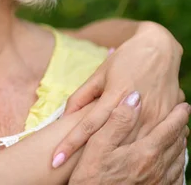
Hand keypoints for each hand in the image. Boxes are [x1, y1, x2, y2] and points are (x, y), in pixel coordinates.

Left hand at [52, 21, 182, 167]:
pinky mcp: (166, 117)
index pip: (88, 125)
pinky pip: (149, 140)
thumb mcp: (100, 73)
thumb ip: (82, 96)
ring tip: (94, 178)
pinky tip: (123, 166)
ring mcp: (154, 114)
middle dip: (90, 159)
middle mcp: (135, 108)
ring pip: (130, 144)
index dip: (70, 143)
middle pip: (109, 139)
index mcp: (115, 95)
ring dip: (114, 162)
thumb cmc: (125, 59)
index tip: (55, 159)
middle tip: (71, 178)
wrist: (160, 49)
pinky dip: (135, 153)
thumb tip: (65, 116)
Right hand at [68, 94, 188, 183]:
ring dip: (181, 144)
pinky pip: (176, 177)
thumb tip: (134, 98)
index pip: (169, 129)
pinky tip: (174, 163)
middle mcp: (158, 168)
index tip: (184, 106)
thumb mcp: (98, 144)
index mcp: (145, 152)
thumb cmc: (91, 176)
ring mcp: (159, 183)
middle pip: (177, 143)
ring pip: (178, 160)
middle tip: (182, 116)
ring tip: (179, 135)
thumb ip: (118, 121)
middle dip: (181, 128)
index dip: (178, 115)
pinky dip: (178, 164)